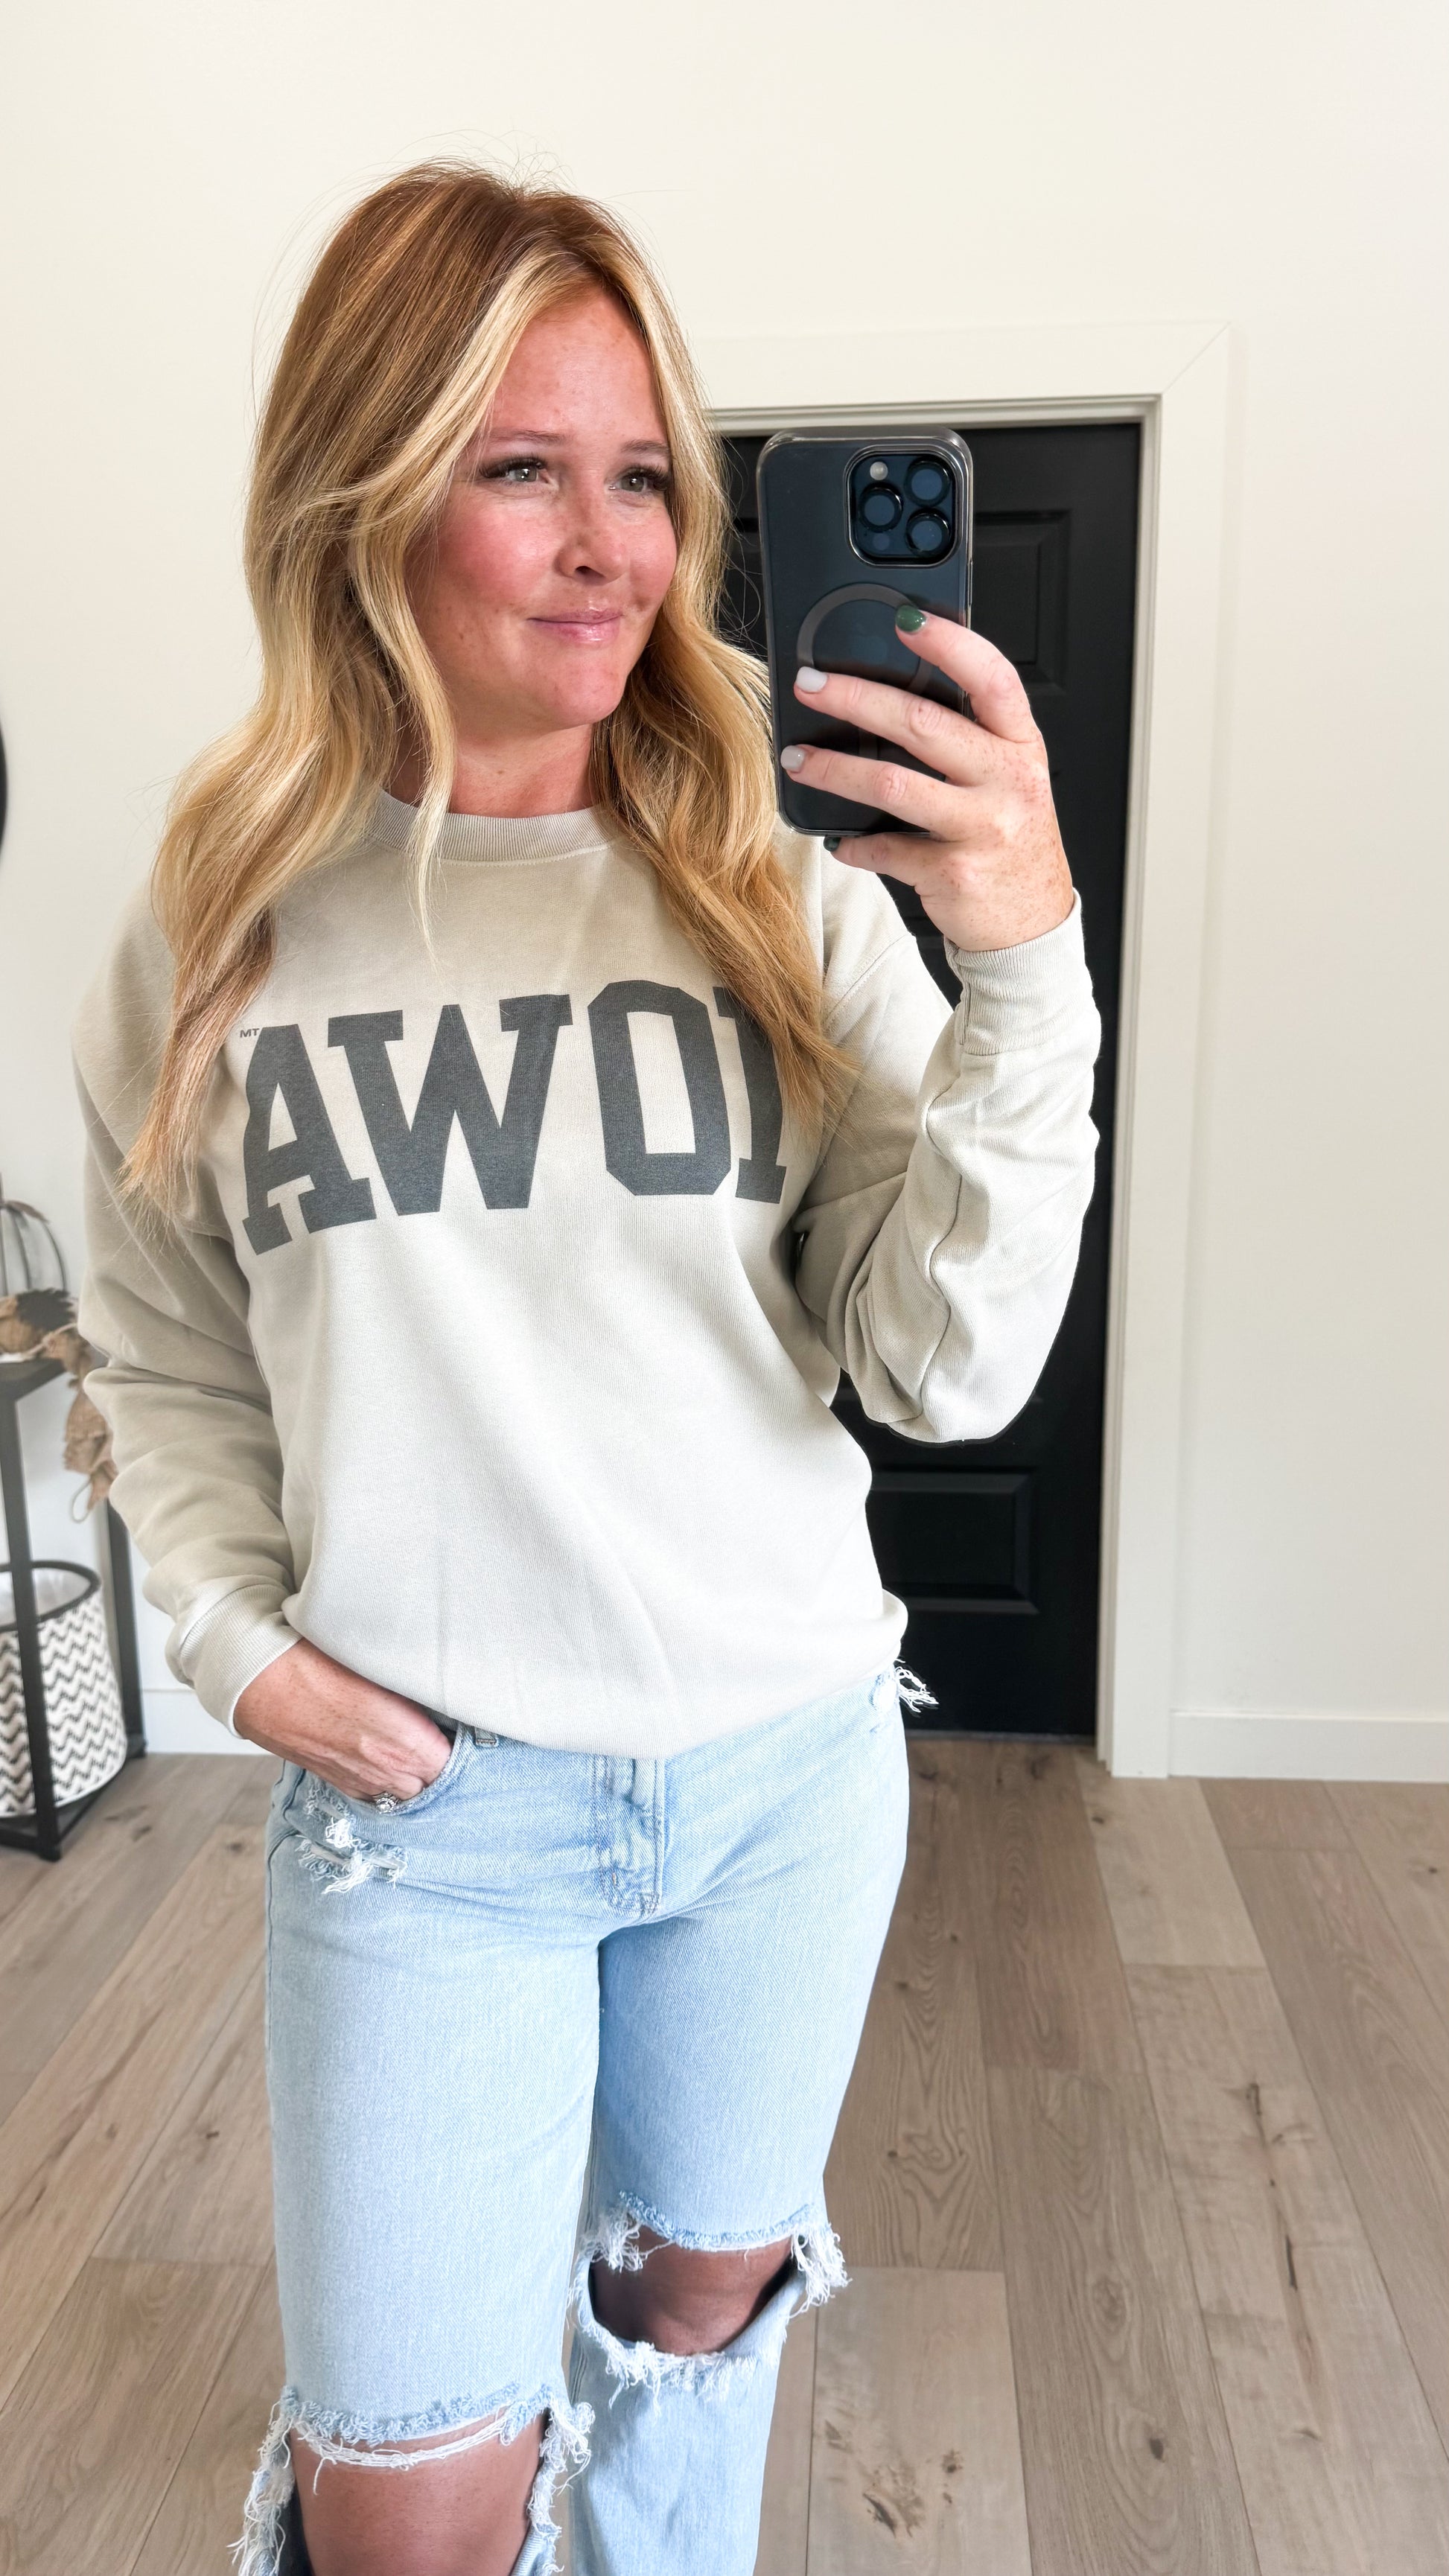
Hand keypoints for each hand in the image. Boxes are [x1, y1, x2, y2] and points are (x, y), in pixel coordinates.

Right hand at [234, 1638, 451, 1802]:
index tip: (465, 1730)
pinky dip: (386, 1781)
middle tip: (443, 1739)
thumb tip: (440, 1694)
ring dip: (415, 1776)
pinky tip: (385, 1759)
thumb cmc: (319, 1664)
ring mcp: (360, 1781)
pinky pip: (375, 1793)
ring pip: (405, 1792)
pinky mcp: (337, 1781)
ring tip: (416, 1750)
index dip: (463, 1747)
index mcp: (407, 1743)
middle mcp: (386, 1770)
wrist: (263, 1681)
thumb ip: (417, 1693)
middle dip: (442, 1766)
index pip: (457, 1763)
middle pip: (434, 1784)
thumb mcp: (382, 1670)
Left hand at [781, 612, 1073, 951]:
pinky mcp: (953, 873)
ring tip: (797, 759)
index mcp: (1019, 746)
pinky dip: (853, 845)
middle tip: (811, 685)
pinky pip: (886, 850)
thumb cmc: (1011, 843)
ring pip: (892, 784)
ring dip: (833, 769)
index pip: (993, 679)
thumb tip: (892, 693)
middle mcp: (1006, 781)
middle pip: (923, 724)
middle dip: (856, 698)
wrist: (1031, 925)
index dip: (950, 644)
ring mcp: (982, 828)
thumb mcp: (1008, 778)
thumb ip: (970, 737)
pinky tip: (839, 840)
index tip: (905, 619)